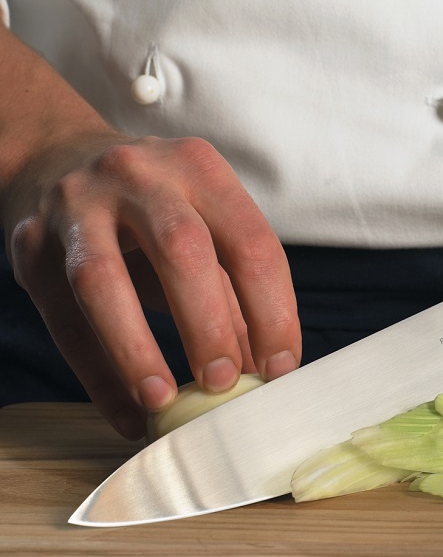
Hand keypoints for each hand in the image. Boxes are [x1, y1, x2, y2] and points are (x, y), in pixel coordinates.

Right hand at [2, 132, 300, 439]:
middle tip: (225, 384)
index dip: (272, 309)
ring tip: (164, 401)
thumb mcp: (201, 224)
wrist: (57, 157)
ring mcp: (78, 204)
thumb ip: (233, 288)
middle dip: (209, 325)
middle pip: (182, 249)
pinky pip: (63, 317)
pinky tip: (128, 416)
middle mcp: (140, 175)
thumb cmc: (151, 206)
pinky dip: (98, 374)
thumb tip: (263, 368)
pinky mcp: (31, 243)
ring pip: (103, 279)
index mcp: (199, 167)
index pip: (251, 240)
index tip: (281, 367)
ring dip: (137, 349)